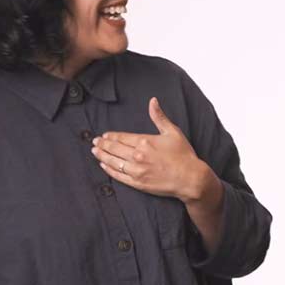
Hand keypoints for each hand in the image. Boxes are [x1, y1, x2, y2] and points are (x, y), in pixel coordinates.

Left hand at [91, 97, 220, 204]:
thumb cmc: (183, 154)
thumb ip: (159, 116)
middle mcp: (138, 156)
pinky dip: (109, 170)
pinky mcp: (138, 183)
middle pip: (114, 149)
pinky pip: (118, 176)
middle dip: (102, 145)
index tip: (104, 135)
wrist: (190, 178)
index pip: (122, 137)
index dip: (111, 136)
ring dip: (102, 156)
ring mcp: (136, 171)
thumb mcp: (172, 132)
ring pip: (113, 162)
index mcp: (145, 142)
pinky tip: (104, 166)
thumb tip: (153, 101)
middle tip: (94, 142)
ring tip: (95, 152)